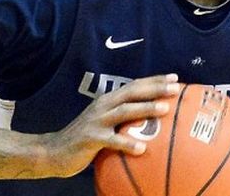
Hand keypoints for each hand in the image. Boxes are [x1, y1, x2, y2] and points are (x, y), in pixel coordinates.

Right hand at [42, 74, 179, 177]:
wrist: (53, 151)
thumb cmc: (85, 139)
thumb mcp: (105, 125)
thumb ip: (123, 121)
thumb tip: (152, 124)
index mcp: (108, 101)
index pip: (134, 86)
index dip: (154, 80)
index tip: (175, 78)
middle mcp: (103, 106)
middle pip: (132, 92)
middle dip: (154, 88)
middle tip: (175, 88)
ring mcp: (96, 121)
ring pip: (124, 111)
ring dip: (145, 108)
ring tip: (164, 109)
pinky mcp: (90, 138)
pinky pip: (111, 141)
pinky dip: (127, 143)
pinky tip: (142, 149)